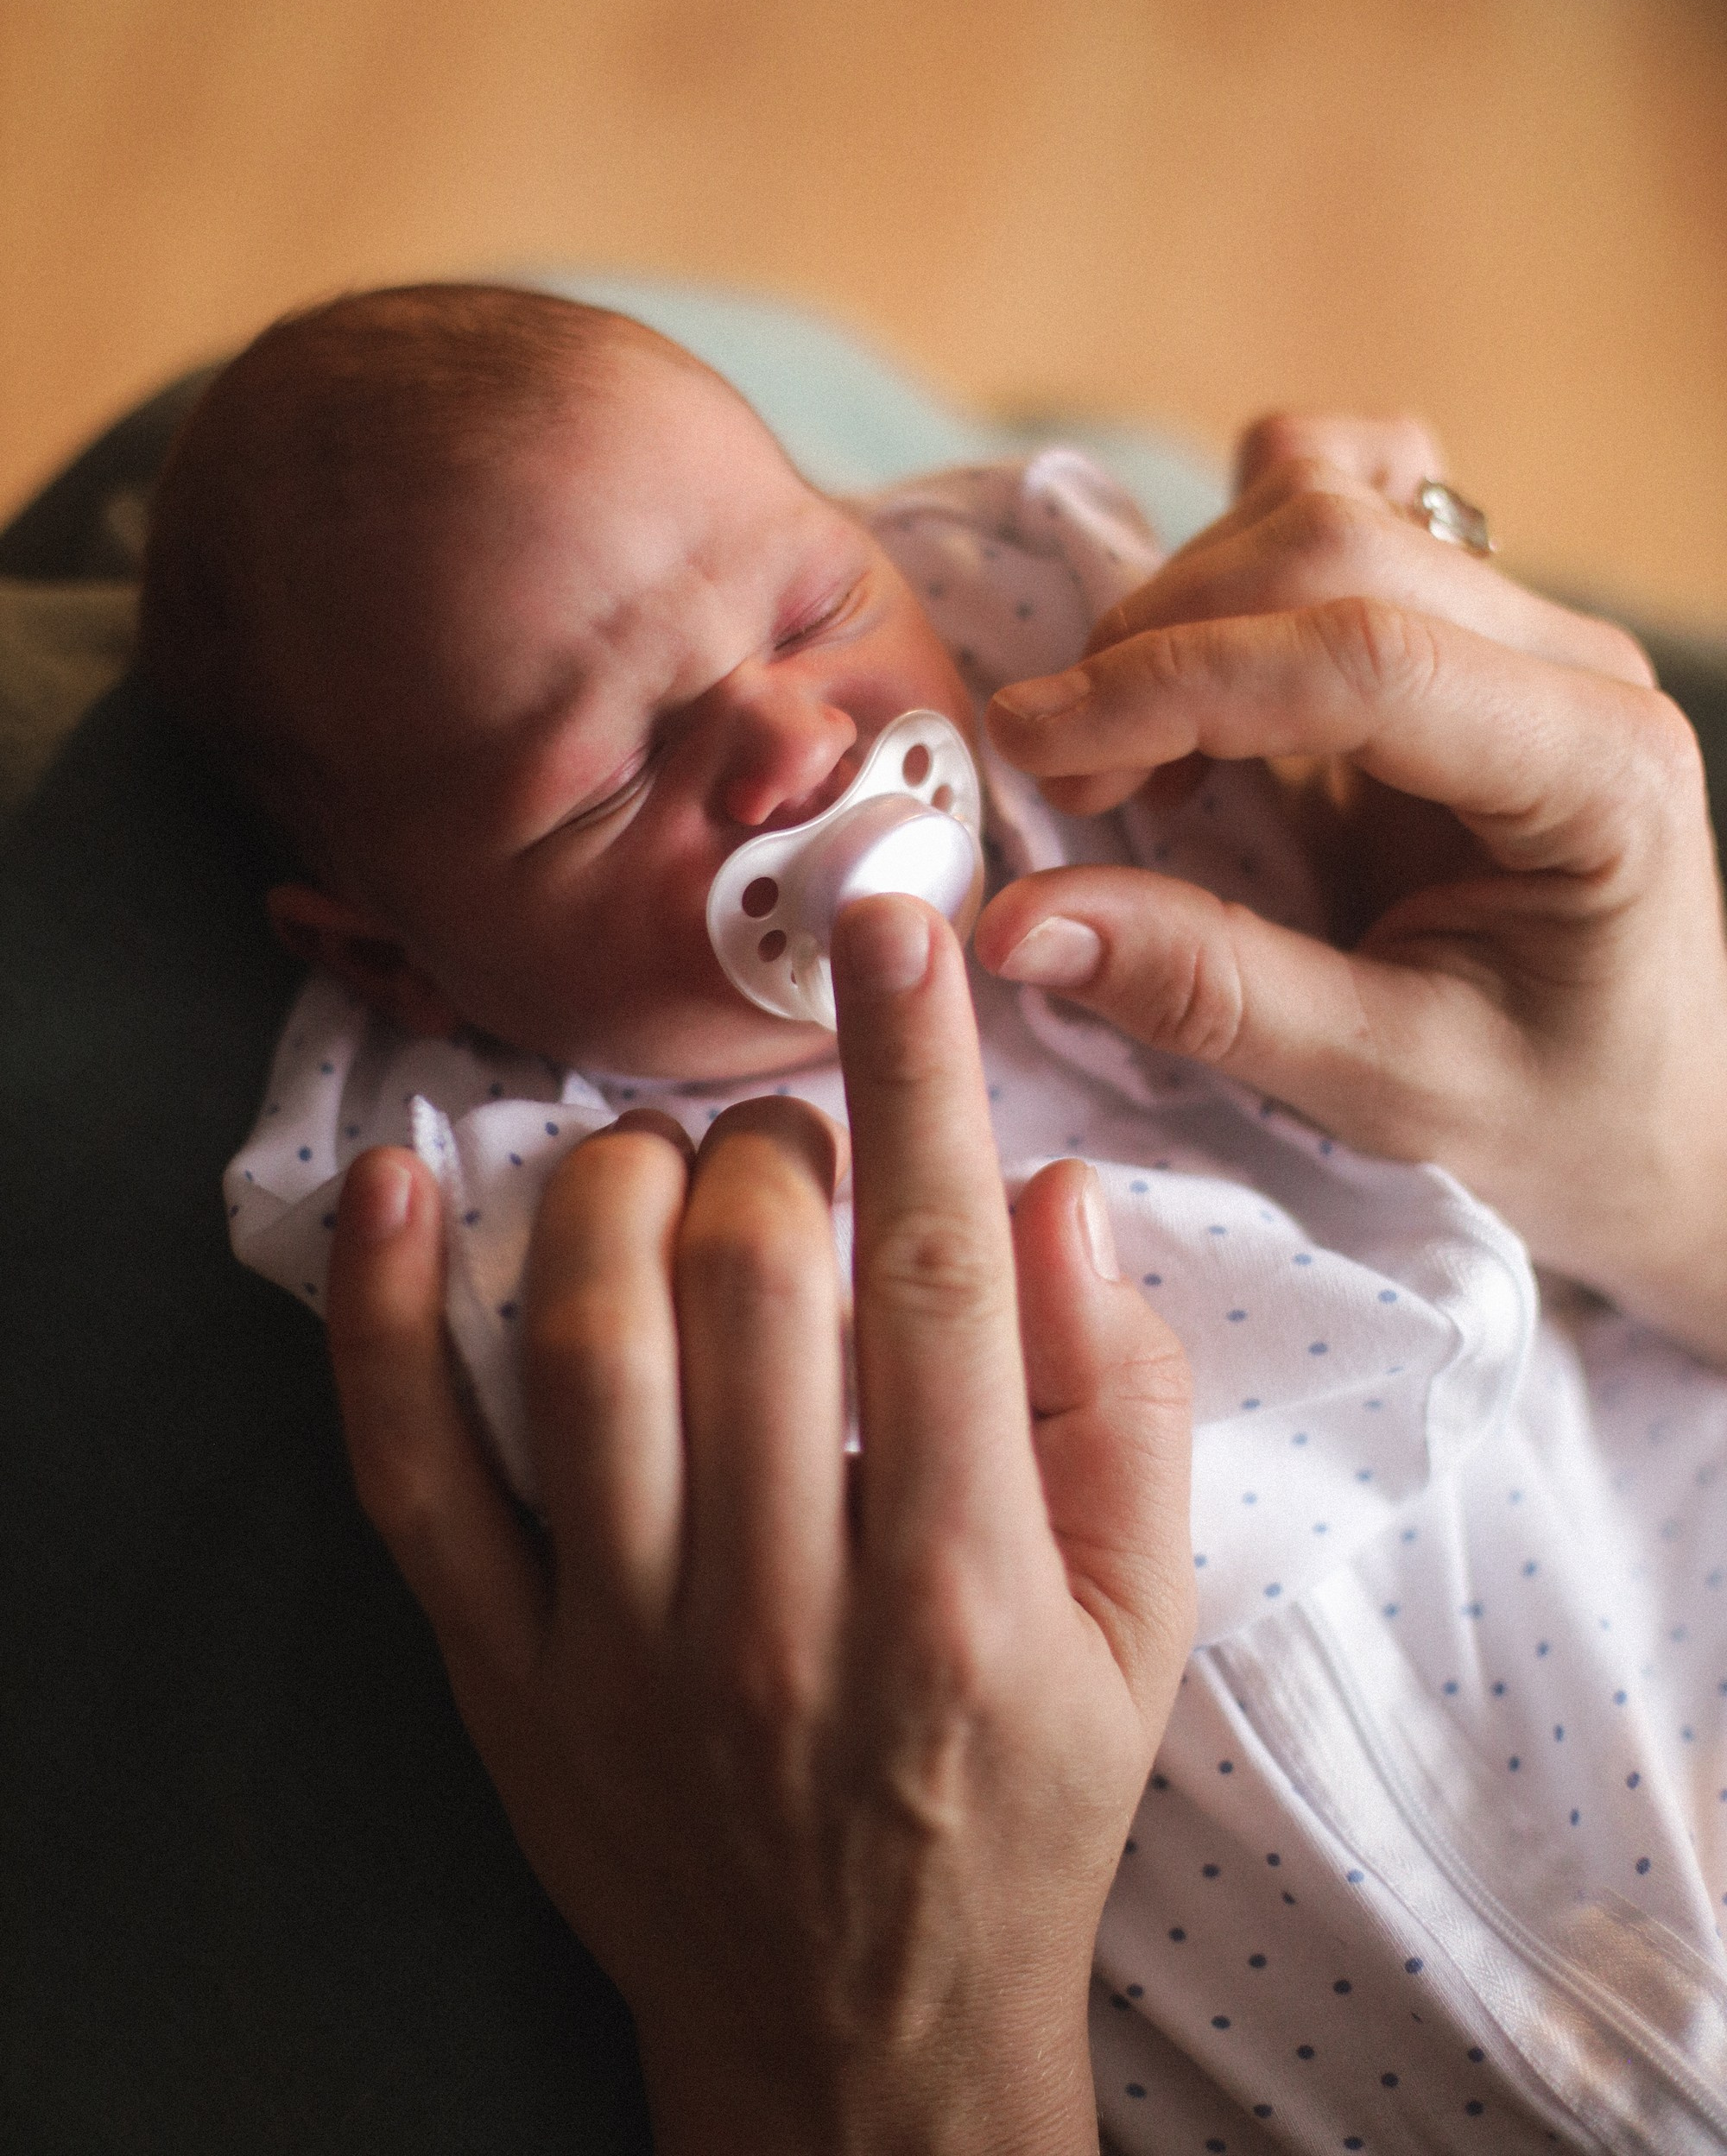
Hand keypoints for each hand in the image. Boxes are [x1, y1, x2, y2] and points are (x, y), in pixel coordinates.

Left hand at [326, 895, 1193, 2155]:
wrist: (858, 2040)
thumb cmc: (1018, 1807)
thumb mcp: (1142, 1626)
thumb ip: (1128, 1402)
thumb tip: (1057, 1191)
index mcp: (967, 1587)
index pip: (939, 1276)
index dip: (918, 1077)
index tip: (893, 924)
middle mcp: (788, 1609)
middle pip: (752, 1279)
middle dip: (775, 1143)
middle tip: (794, 1141)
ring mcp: (624, 1644)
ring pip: (586, 1343)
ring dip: (616, 1187)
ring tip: (665, 1165)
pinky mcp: (504, 1674)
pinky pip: (415, 1473)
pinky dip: (382, 1317)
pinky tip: (393, 1185)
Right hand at [978, 412, 1726, 1357]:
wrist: (1663, 1116)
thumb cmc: (1561, 1122)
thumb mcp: (1391, 1091)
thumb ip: (1212, 993)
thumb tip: (1018, 921)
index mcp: (1599, 772)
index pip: (1366, 657)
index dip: (1174, 683)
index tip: (1029, 743)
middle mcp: (1576, 662)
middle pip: (1331, 546)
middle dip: (1155, 644)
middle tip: (1057, 782)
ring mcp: (1523, 624)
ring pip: (1319, 504)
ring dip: (1181, 606)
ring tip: (1122, 754)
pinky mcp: (1465, 622)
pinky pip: (1350, 494)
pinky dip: (1243, 547)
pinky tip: (1202, 662)